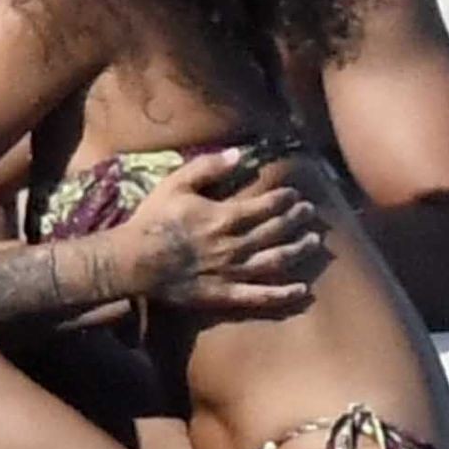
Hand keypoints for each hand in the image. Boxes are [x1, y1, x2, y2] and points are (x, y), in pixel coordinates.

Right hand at [124, 149, 321, 311]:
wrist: (134, 262)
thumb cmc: (153, 220)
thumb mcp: (175, 184)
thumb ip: (207, 167)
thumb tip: (237, 153)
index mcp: (224, 217)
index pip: (264, 206)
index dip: (283, 199)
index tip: (295, 194)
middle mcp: (234, 244)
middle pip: (275, 231)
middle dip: (296, 219)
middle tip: (310, 212)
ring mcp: (232, 271)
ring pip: (275, 261)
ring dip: (298, 251)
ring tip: (314, 243)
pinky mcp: (224, 294)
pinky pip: (260, 295)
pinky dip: (283, 293)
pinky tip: (301, 290)